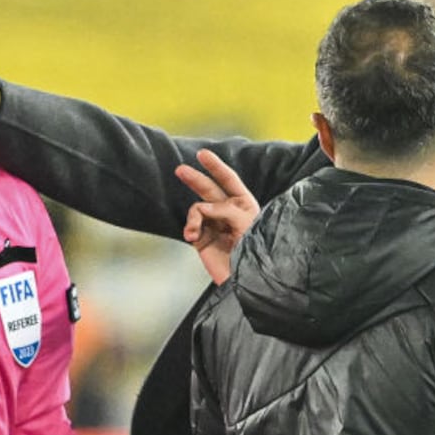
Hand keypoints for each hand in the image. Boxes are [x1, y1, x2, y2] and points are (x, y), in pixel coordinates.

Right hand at [175, 148, 259, 284]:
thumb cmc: (254, 250)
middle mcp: (229, 212)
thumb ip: (225, 210)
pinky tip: (190, 237)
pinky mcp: (201, 239)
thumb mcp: (246, 224)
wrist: (244, 281)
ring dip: (194, 217)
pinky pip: (191, 225)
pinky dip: (189, 228)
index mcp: (244, 205)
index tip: (202, 154)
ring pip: (197, 208)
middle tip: (180, 170)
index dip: (216, 166)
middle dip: (195, 179)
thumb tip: (202, 208)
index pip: (229, 180)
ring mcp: (213, 225)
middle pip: (209, 189)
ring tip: (192, 232)